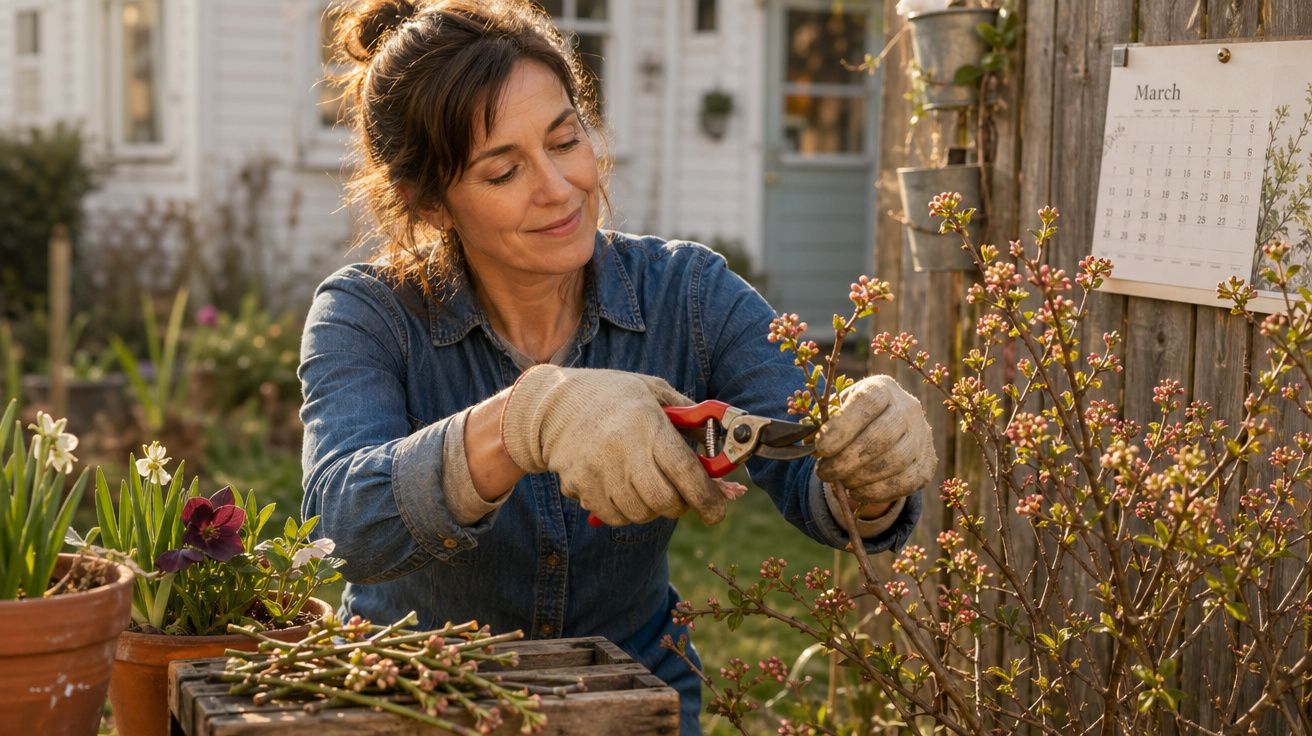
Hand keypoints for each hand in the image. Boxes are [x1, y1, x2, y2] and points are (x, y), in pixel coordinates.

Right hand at [499, 366, 726, 525]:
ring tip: (646, 485)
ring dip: (652, 508)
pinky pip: (614, 517)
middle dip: (680, 505)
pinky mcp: (580, 486)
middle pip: (664, 502)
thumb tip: (724, 445)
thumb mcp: (654, 391)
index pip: (685, 472)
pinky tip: (622, 488)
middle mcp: (623, 449)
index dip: (708, 498)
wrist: (553, 404)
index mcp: (647, 423)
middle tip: (680, 496)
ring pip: (640, 514)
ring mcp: (598, 471)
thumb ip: (691, 416)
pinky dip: (626, 511)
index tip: (717, 511)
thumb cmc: (613, 396)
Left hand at [814, 375, 935, 504]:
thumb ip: (823, 424)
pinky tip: (856, 493)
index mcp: (883, 388)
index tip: (820, 447)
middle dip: (848, 459)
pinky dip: (878, 491)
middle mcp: (908, 408)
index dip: (843, 426)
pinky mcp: (928, 463)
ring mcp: (922, 436)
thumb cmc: (852, 420)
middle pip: (883, 435)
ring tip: (839, 482)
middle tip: (824, 472)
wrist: (886, 432)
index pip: (867, 403)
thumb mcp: (837, 412)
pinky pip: (907, 482)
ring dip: (862, 477)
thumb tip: (806, 444)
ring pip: (896, 460)